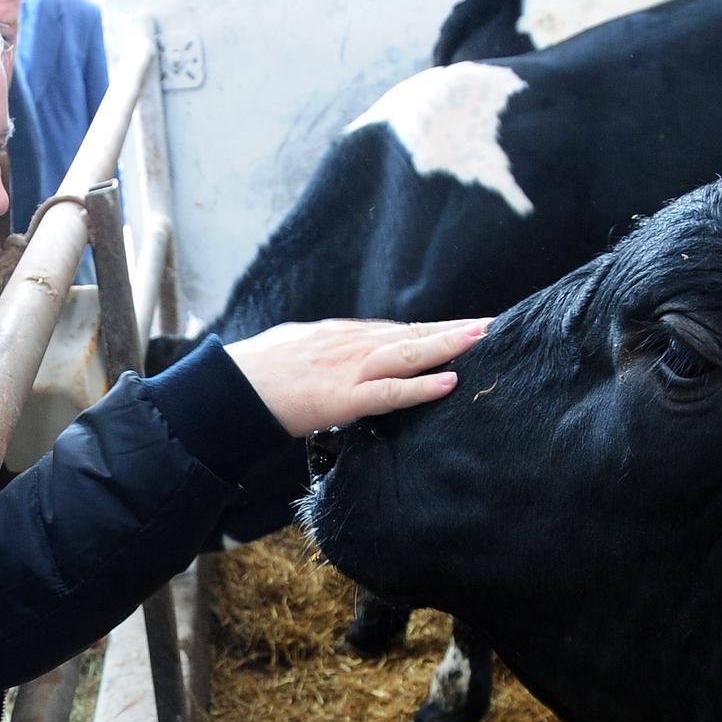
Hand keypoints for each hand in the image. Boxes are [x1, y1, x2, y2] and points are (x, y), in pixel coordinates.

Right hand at [226, 317, 490, 436]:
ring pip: (408, 353)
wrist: (225, 390)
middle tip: (495, 323)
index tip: (469, 325)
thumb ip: (329, 350)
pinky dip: (420, 387)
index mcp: (342, 336)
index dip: (436, 329)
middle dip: (456, 329)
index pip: (400, 330)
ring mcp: (348, 370)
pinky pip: (388, 392)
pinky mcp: (341, 398)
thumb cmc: (256, 374)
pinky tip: (448, 381)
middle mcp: (351, 345)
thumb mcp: (299, 348)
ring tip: (483, 338)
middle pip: (414, 334)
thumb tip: (348, 351)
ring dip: (449, 345)